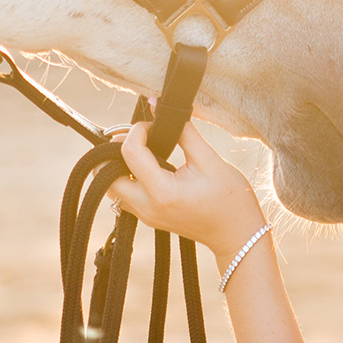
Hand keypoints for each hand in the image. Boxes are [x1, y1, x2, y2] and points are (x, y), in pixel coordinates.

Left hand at [109, 121, 266, 260]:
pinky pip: (123, 196)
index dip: (136, 131)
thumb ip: (183, 131)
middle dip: (114, 151)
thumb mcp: (210, 160)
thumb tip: (158, 107)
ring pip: (111, 188)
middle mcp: (148, 207)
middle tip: (138, 138)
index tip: (152, 125)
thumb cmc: (230, 198)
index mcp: (163, 192)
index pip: (129, 153)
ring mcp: (145, 216)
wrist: (237, 234)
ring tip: (142, 152)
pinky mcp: (148, 218)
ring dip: (117, 167)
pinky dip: (126, 179)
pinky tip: (148, 168)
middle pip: (106, 175)